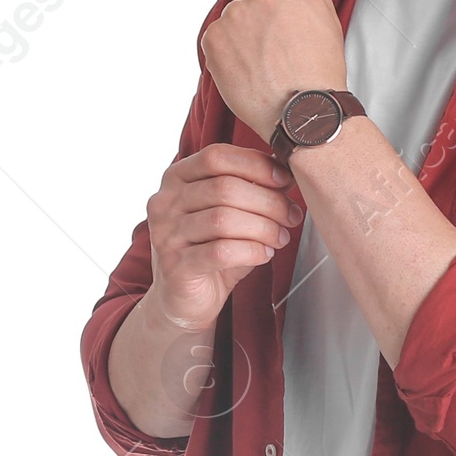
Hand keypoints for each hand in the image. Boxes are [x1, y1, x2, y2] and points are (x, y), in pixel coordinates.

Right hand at [145, 143, 303, 328]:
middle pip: (224, 188)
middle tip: (291, 215)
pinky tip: (265, 254)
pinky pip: (221, 252)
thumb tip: (287, 176)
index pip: (216, 156)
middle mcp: (165, 203)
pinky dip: (252, 251)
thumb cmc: (210, 249)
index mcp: (176, 178)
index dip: (256, 164)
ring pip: (223, 220)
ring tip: (280, 236)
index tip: (284, 179)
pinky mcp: (176, 267)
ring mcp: (166, 235)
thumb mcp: (229, 212)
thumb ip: (250, 191)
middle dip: (268, 201)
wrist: (185, 299)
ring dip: (263, 227)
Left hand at [200, 0, 346, 142]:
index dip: (284, 10)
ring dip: (243, 36)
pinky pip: (217, 39)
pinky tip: (248, 72)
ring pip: (235, 19)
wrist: (304, 112)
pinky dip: (227, 54)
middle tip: (278, 53)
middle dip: (262, 21)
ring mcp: (235, 13)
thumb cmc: (321, 70)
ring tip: (264, 65)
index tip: (289, 32)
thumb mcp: (328, 19)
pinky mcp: (213, 37)